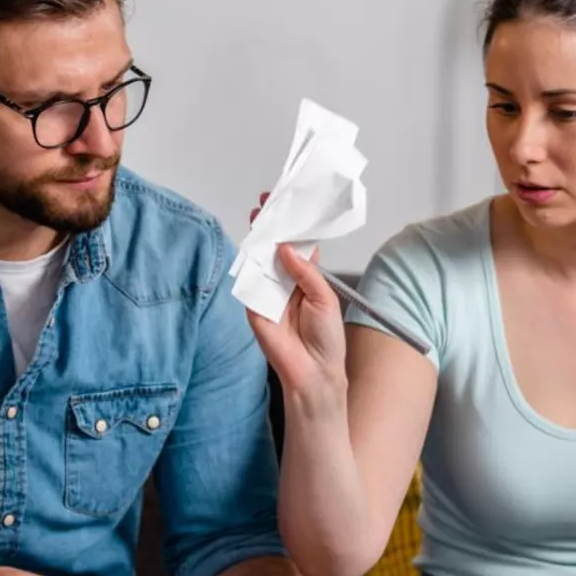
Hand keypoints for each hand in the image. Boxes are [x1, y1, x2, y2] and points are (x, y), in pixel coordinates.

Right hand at [246, 193, 346, 400]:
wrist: (312, 372)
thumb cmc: (326, 339)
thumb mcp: (325, 297)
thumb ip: (306, 271)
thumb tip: (286, 247)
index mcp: (308, 278)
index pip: (298, 245)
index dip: (293, 226)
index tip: (288, 204)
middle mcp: (287, 281)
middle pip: (275, 248)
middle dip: (270, 227)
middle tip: (265, 205)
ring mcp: (268, 292)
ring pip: (260, 261)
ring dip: (257, 241)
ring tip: (257, 219)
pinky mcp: (253, 305)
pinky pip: (249, 282)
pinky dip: (249, 265)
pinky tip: (252, 249)